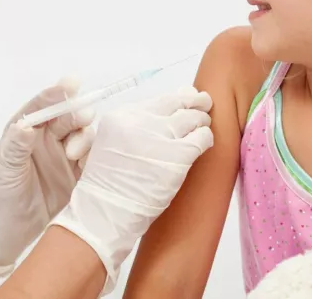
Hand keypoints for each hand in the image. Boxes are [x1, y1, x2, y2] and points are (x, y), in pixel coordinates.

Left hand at [0, 77, 94, 278]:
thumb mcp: (1, 168)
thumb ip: (15, 145)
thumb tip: (27, 125)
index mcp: (26, 131)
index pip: (44, 105)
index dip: (59, 93)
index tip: (72, 83)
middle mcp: (47, 141)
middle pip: (69, 118)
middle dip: (77, 114)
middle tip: (81, 118)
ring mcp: (63, 160)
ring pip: (84, 138)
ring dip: (85, 139)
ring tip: (74, 153)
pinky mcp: (74, 180)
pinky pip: (92, 163)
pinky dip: (95, 159)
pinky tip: (89, 164)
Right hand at [50, 86, 213, 293]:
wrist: (106, 213)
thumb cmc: (111, 185)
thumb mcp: (112, 143)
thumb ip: (137, 126)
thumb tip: (170, 108)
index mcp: (121, 116)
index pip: (160, 99)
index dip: (178, 97)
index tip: (188, 98)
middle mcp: (140, 122)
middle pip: (178, 102)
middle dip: (195, 102)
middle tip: (205, 104)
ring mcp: (159, 138)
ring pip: (193, 117)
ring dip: (202, 121)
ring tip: (203, 126)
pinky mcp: (177, 156)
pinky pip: (202, 138)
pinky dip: (206, 138)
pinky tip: (204, 143)